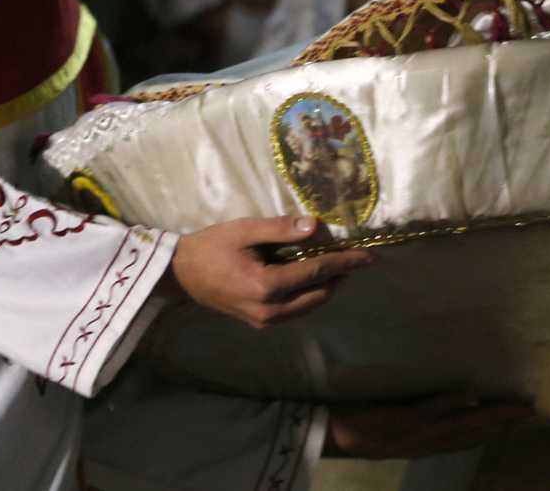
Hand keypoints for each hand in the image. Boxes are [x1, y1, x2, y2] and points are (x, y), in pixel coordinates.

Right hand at [169, 216, 373, 328]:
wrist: (181, 274)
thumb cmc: (211, 247)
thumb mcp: (245, 230)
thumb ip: (280, 229)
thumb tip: (315, 227)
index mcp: (267, 286)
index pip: (316, 272)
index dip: (345, 263)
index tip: (368, 257)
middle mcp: (270, 310)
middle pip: (318, 294)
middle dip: (340, 277)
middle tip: (356, 260)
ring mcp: (264, 321)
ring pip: (309, 306)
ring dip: (326, 288)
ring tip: (340, 268)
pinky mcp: (260, 323)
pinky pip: (295, 311)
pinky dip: (310, 296)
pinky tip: (314, 280)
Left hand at [327, 392, 533, 458]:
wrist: (331, 436)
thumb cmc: (359, 428)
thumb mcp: (393, 430)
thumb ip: (418, 420)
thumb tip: (444, 402)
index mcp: (424, 445)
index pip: (466, 440)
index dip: (493, 431)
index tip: (518, 420)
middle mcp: (425, 443)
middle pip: (471, 433)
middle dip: (502, 423)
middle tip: (530, 411)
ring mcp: (414, 433)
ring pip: (458, 425)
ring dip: (486, 415)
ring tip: (512, 406)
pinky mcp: (399, 420)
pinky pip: (429, 410)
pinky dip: (449, 403)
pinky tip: (468, 394)